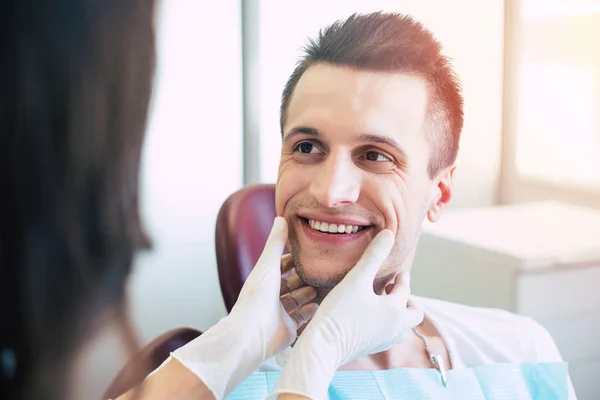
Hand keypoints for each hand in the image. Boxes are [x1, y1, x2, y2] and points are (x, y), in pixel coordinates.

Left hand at [171, 217, 317, 398]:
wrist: (252, 333)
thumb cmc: (257, 297)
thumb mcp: (268, 264)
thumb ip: (276, 242)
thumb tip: (281, 218)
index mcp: (263, 281)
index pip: (279, 266)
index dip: (292, 258)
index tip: (308, 250)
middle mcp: (271, 298)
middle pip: (291, 284)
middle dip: (305, 276)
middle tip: (323, 267)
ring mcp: (279, 315)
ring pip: (298, 301)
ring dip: (309, 293)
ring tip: (325, 283)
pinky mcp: (288, 330)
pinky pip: (302, 319)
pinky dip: (311, 311)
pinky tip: (321, 304)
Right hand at [271, 229, 423, 398]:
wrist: (322, 347)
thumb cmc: (339, 313)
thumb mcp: (356, 279)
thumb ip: (373, 255)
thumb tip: (389, 233)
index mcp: (395, 311)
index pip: (406, 292)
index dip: (404, 279)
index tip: (401, 272)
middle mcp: (393, 329)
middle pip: (413, 316)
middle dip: (407, 300)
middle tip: (395, 288)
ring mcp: (382, 341)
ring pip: (400, 328)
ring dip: (397, 313)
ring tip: (384, 302)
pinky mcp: (369, 348)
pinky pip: (386, 335)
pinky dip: (385, 323)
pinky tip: (368, 316)